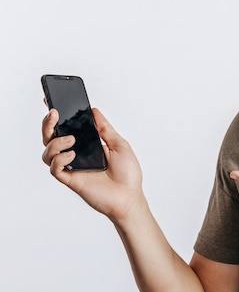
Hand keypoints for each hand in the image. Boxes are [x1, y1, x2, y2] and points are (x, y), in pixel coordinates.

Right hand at [41, 108, 144, 222]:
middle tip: (53, 114)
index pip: (66, 129)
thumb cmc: (128, 174)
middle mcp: (76, 155)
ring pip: (48, 152)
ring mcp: (72, 167)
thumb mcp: (119, 144)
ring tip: (71, 140)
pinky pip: (55, 168)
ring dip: (55, 142)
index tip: (51, 102)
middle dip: (47, 124)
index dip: (56, 117)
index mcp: (87, 145)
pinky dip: (60, 159)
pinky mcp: (70, 180)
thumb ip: (105, 129)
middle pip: (51, 138)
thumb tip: (94, 111)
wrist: (130, 196)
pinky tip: (73, 155)